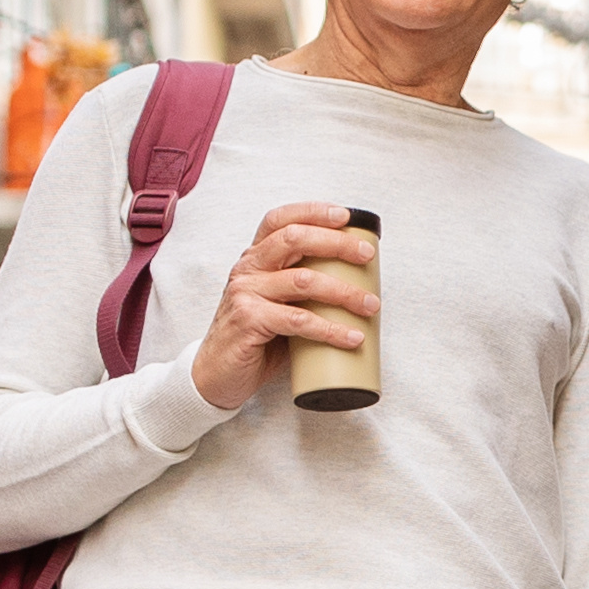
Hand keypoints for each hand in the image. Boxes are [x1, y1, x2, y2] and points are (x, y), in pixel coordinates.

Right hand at [184, 202, 377, 413]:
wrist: (217, 376)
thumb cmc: (255, 339)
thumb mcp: (278, 304)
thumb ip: (302, 288)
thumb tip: (357, 282)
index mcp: (255, 258)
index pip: (280, 220)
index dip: (312, 211)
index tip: (345, 216)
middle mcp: (248, 269)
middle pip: (294, 239)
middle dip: (336, 243)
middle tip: (367, 256)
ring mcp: (246, 293)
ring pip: (303, 280)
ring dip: (344, 292)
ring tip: (370, 305)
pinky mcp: (249, 321)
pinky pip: (298, 320)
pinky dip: (330, 329)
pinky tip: (351, 337)